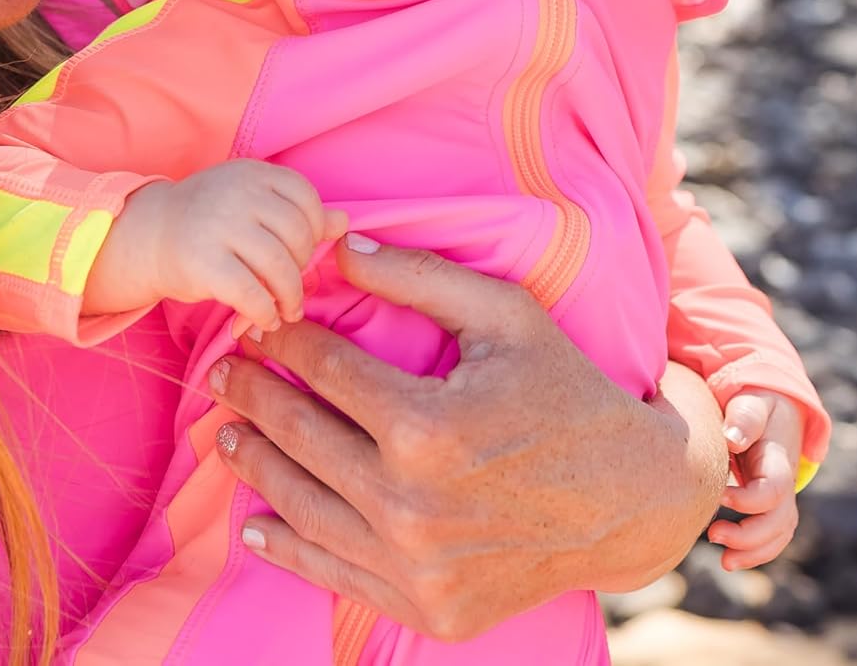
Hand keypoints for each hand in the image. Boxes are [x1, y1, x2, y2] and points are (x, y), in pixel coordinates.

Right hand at [84, 161, 347, 329]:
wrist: (147, 235)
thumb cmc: (209, 222)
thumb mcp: (251, 205)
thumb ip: (296, 212)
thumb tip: (344, 223)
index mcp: (252, 173)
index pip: (305, 197)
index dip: (312, 230)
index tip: (301, 252)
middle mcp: (237, 193)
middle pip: (296, 235)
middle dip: (301, 269)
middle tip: (293, 289)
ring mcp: (219, 225)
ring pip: (279, 267)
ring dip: (289, 297)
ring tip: (285, 310)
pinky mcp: (203, 262)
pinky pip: (251, 294)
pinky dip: (264, 312)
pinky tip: (263, 319)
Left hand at [206, 238, 727, 641]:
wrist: (634, 500)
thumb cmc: (565, 391)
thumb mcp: (503, 314)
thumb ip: (416, 274)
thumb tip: (338, 248)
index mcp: (427, 426)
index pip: (324, 368)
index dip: (283, 338)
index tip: (260, 322)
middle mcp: (412, 505)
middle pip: (300, 436)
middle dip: (251, 395)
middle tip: (223, 372)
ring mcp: (417, 568)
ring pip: (303, 507)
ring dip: (254, 466)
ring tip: (227, 434)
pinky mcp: (428, 608)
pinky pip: (335, 575)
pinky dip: (287, 549)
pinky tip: (256, 524)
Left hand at [707, 388, 802, 568]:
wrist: (773, 411)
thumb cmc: (755, 406)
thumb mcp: (751, 403)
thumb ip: (744, 418)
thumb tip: (732, 438)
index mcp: (778, 460)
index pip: (773, 490)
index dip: (749, 500)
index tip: (719, 495)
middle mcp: (783, 484)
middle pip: (778, 521)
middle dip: (749, 535)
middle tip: (712, 535)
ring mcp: (780, 498)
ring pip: (778, 535)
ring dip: (753, 552)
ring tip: (724, 560)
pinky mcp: (770, 505)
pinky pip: (772, 537)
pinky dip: (756, 552)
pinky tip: (730, 558)